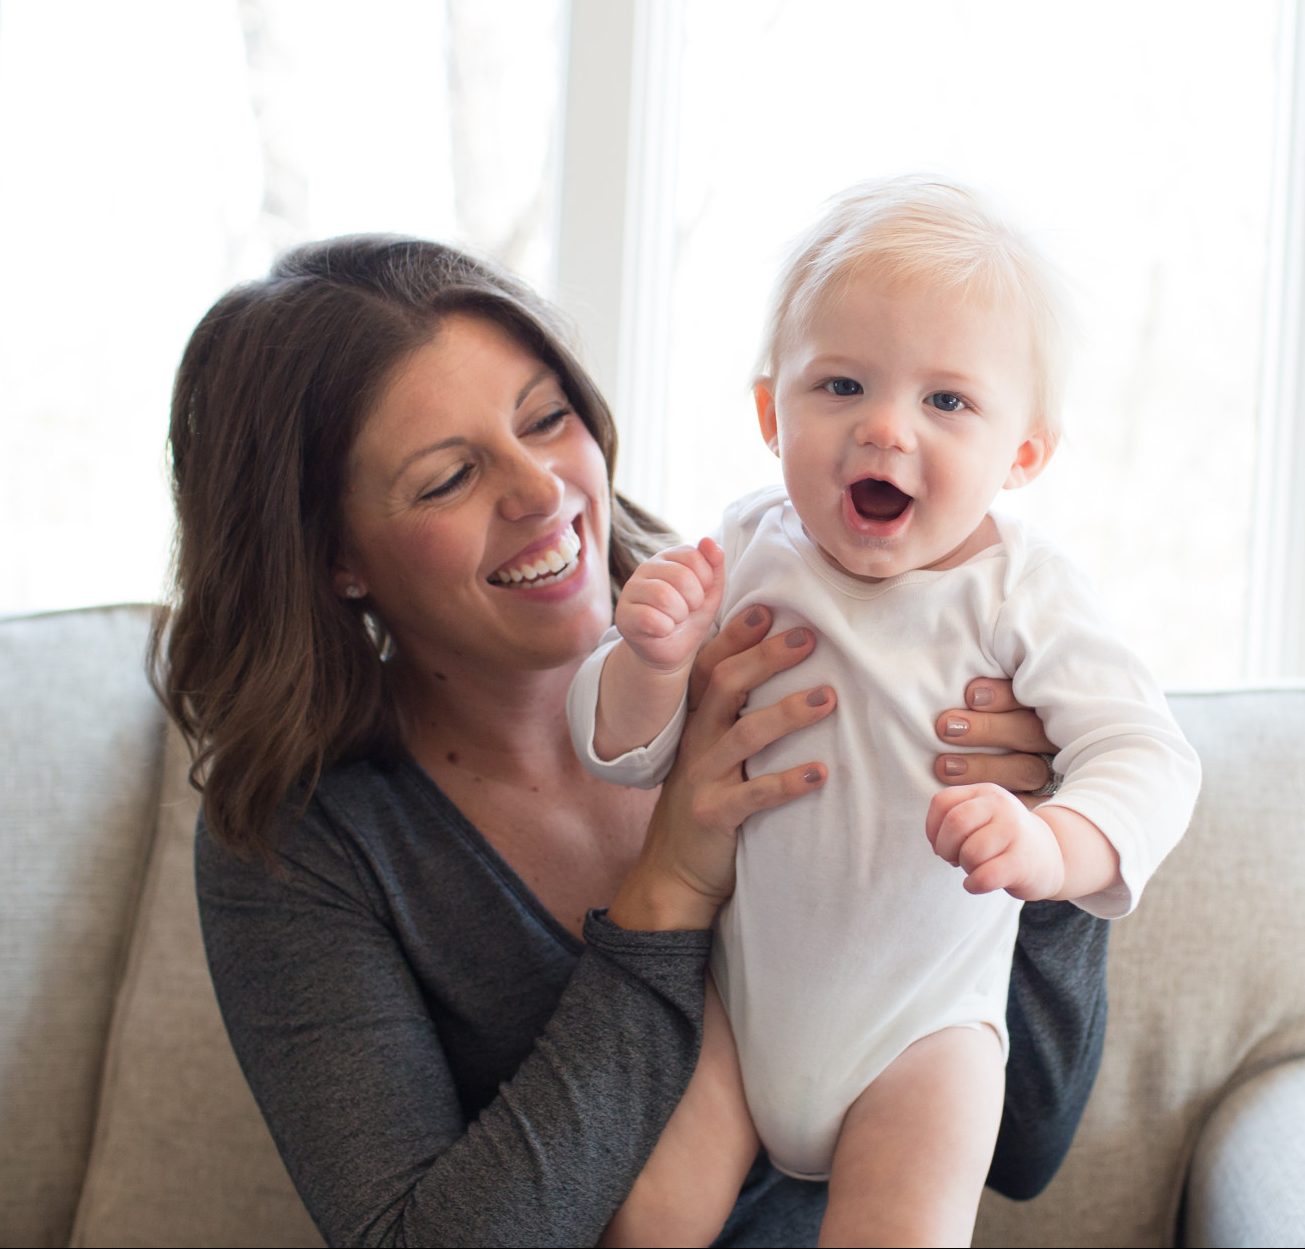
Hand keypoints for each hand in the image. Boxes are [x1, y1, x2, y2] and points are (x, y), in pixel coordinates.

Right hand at [607, 605, 835, 930]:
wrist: (674, 872)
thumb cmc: (706, 803)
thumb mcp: (711, 754)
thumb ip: (733, 718)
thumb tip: (777, 673)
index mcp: (696, 723)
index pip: (710, 667)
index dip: (736, 636)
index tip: (769, 608)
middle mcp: (695, 743)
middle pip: (725, 687)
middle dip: (766, 658)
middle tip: (809, 638)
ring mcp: (702, 779)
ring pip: (744, 736)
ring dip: (788, 714)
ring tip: (828, 698)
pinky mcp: (715, 815)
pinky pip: (754, 795)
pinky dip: (788, 783)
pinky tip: (821, 774)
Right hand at [615, 538, 724, 672]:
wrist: (672, 650)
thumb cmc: (691, 617)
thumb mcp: (711, 591)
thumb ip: (714, 564)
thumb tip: (708, 541)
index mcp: (669, 557)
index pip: (693, 555)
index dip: (705, 581)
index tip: (700, 595)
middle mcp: (647, 567)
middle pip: (680, 576)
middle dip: (694, 600)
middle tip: (688, 611)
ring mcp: (632, 590)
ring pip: (663, 595)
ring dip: (679, 615)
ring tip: (675, 620)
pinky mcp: (623, 614)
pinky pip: (648, 617)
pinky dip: (664, 628)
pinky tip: (662, 630)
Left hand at [926, 783, 1065, 899]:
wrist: (1052, 855)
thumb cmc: (1003, 839)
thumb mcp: (982, 817)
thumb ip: (955, 819)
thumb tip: (936, 842)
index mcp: (985, 793)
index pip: (942, 802)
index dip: (932, 828)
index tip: (940, 843)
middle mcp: (1001, 806)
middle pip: (955, 823)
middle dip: (945, 847)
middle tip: (954, 858)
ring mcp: (1015, 832)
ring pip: (970, 852)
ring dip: (965, 866)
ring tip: (976, 867)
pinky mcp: (1022, 862)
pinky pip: (984, 876)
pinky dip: (973, 885)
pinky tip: (977, 883)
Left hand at [933, 678, 1057, 801]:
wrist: (994, 767)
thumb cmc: (978, 714)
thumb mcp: (987, 686)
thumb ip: (982, 670)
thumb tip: (954, 647)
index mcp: (1047, 701)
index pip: (1031, 695)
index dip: (1003, 696)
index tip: (969, 694)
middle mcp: (1057, 735)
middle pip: (1031, 731)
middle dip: (987, 729)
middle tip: (945, 726)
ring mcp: (1055, 771)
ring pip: (1028, 769)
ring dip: (983, 766)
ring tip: (942, 765)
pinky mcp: (1044, 802)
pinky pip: (1027, 806)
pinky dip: (1000, 801)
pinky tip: (969, 799)